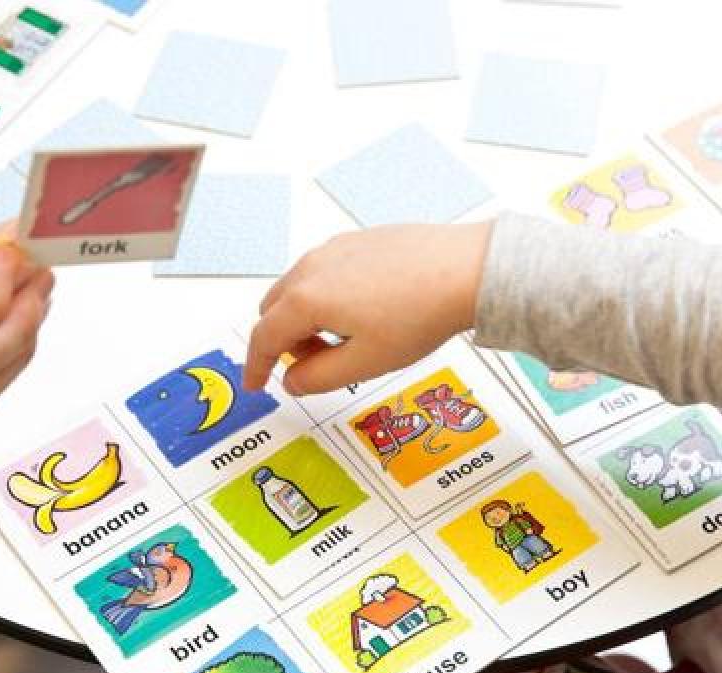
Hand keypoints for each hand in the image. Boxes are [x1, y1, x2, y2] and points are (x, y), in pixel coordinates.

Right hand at [245, 222, 491, 394]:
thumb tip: (293, 381)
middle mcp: (312, 266)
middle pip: (274, 309)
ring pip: (299, 287)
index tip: (256, 383)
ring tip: (347, 340)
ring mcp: (335, 248)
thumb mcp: (366, 363)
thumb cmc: (420, 313)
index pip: (264, 337)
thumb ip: (319, 378)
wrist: (466, 269)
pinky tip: (366, 312)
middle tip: (314, 366)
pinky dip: (327, 296)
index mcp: (306, 299)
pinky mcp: (359, 239)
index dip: (256, 366)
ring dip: (306, 318)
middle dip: (284, 342)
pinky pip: (325, 271)